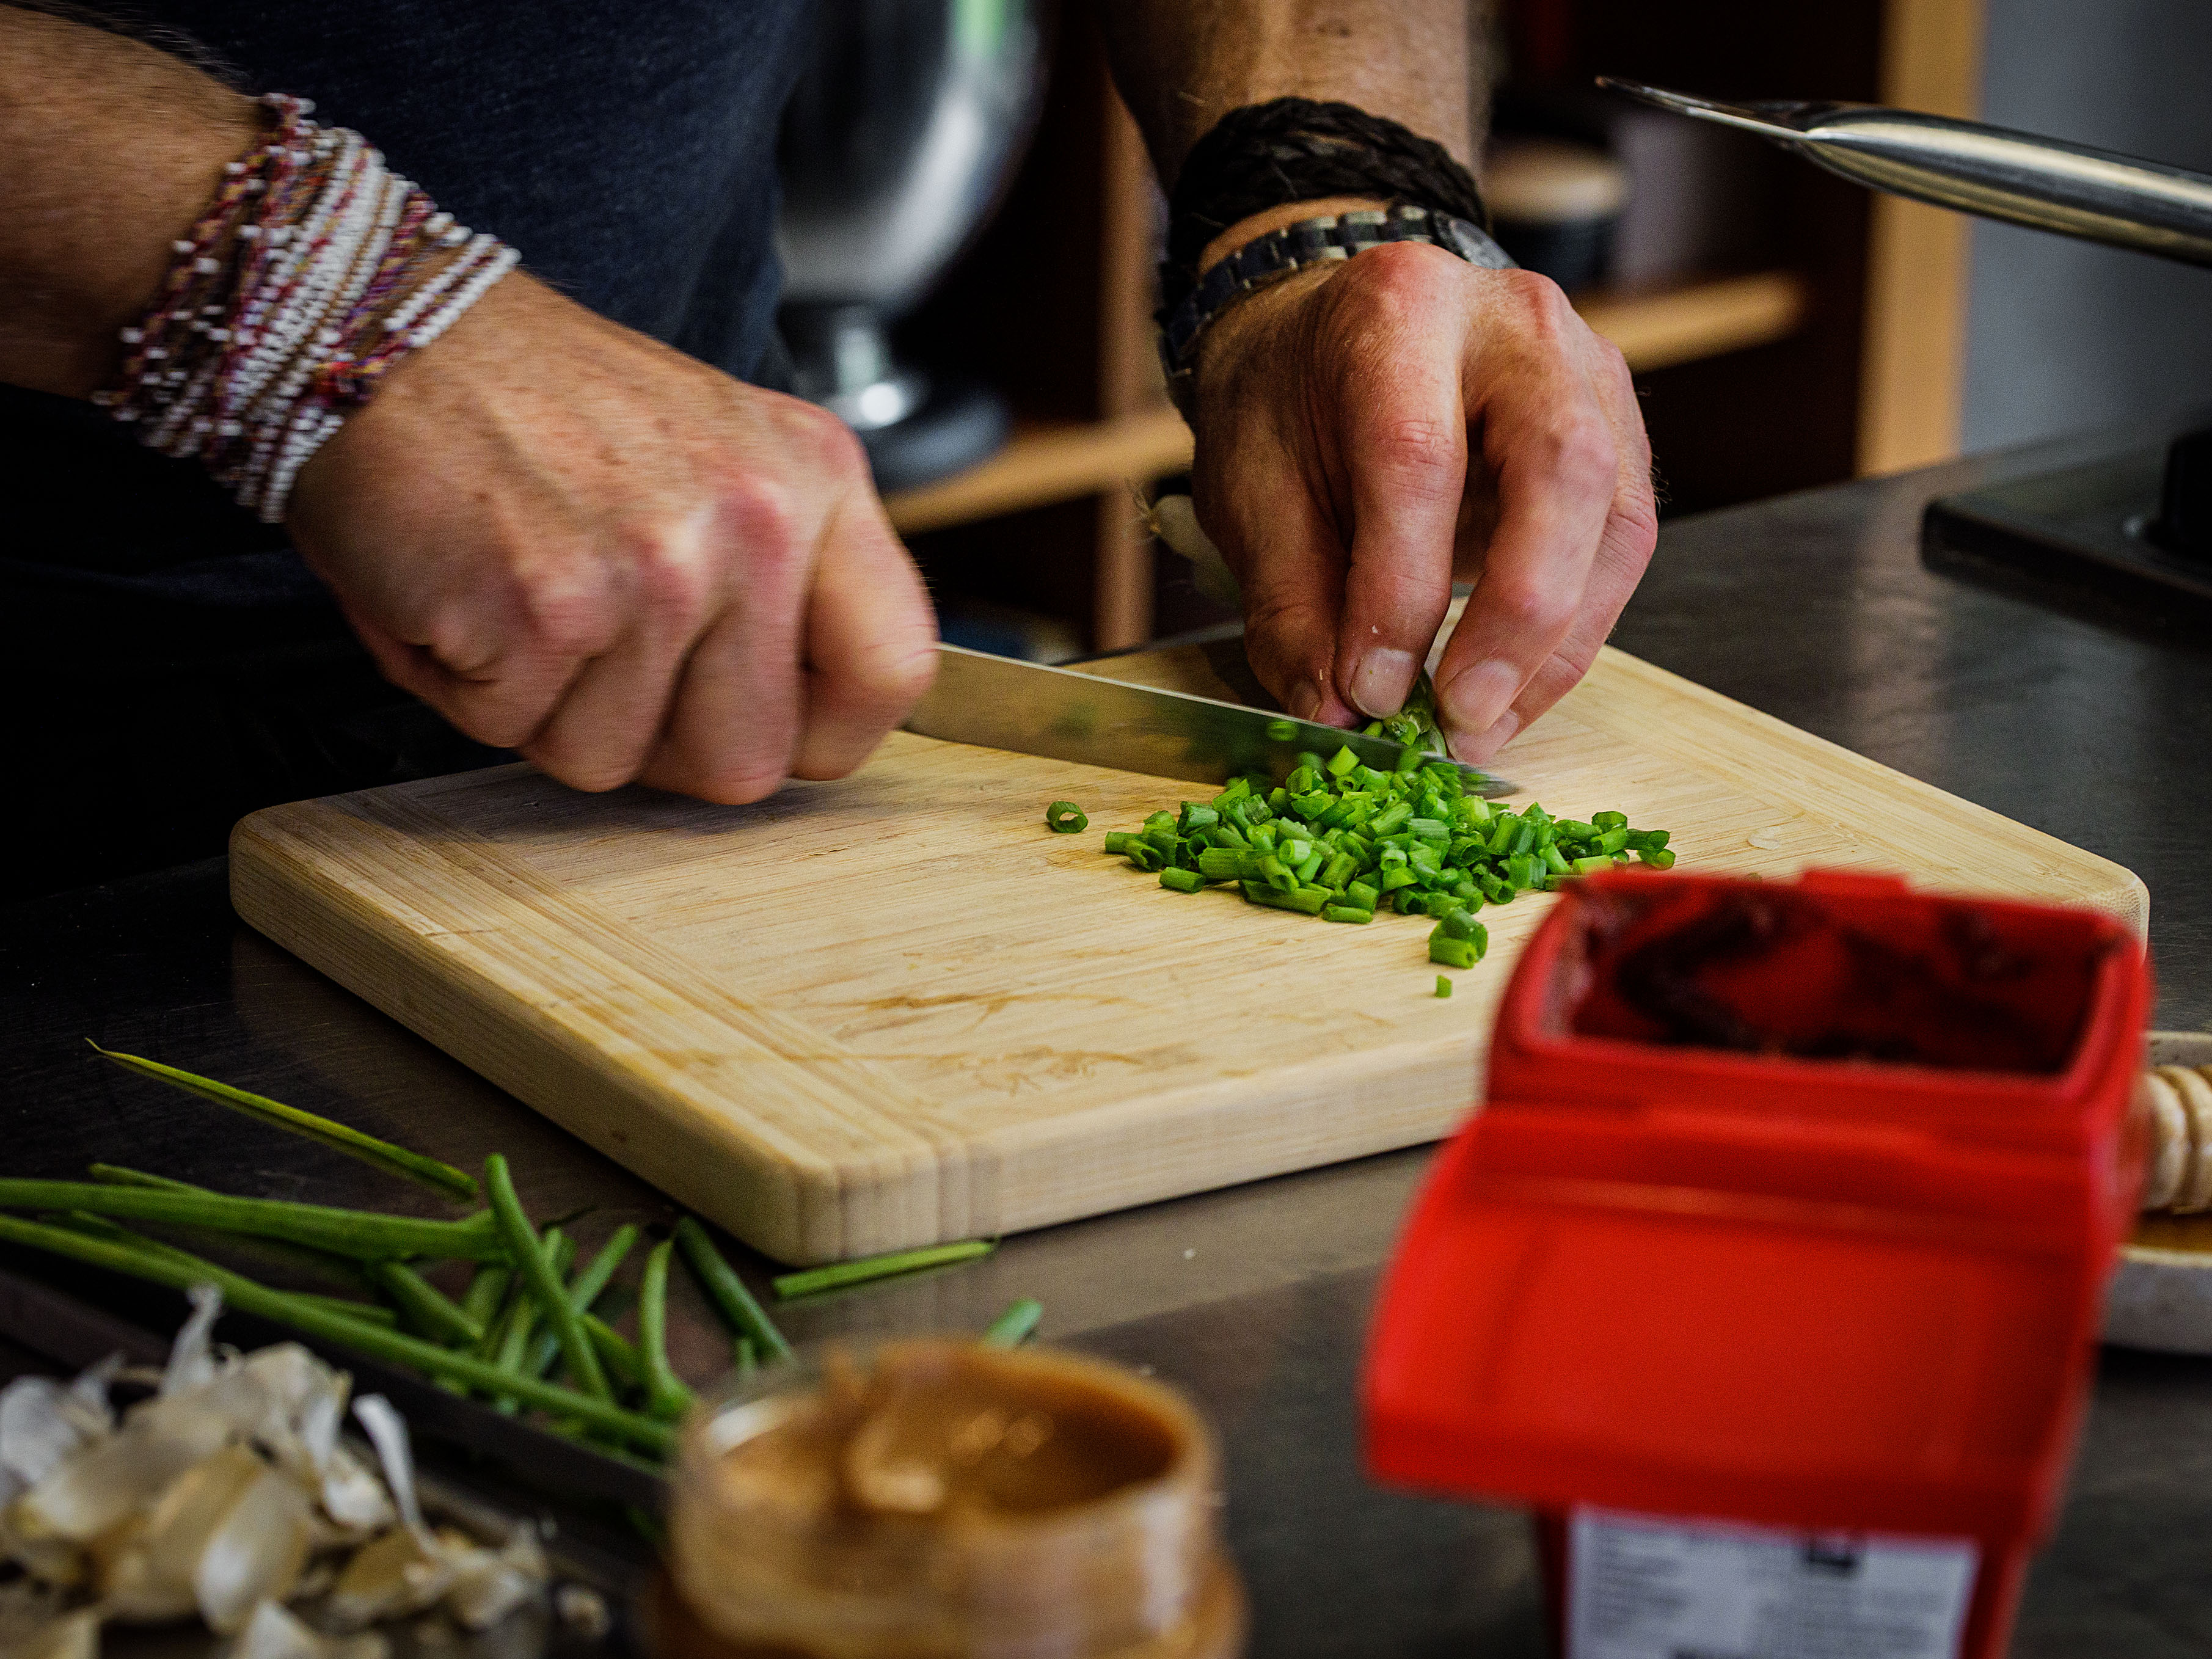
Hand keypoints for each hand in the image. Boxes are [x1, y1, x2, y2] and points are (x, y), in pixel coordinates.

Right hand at [286, 273, 937, 801]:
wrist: (390, 329)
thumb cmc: (541, 406)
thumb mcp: (717, 451)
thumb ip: (784, 572)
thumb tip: (807, 714)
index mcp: (815, 478)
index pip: (893, 669)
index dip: (824, 734)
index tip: (770, 724)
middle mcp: (753, 522)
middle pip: (747, 761)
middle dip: (658, 743)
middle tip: (597, 657)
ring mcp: (655, 570)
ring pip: (614, 760)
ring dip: (546, 707)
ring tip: (520, 595)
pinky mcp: (547, 609)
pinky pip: (517, 732)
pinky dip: (468, 686)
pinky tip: (463, 593)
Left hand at [1187, 234, 1656, 763]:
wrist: (1333, 333)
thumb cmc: (1291, 404)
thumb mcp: (1250, 491)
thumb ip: (1290, 603)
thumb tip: (1334, 711)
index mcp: (1400, 310)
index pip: (1419, 457)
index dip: (1401, 590)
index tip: (1373, 691)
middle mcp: (1515, 324)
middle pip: (1560, 468)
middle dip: (1520, 614)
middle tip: (1462, 716)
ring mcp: (1587, 369)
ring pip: (1614, 519)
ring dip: (1556, 645)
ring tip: (1484, 726)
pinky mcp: (1620, 427)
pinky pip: (1621, 544)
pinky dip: (1572, 633)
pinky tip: (1514, 690)